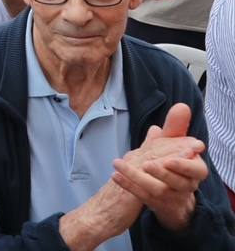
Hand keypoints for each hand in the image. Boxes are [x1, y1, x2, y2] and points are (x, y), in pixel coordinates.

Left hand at [112, 104, 207, 231]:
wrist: (174, 196)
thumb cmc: (174, 165)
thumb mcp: (175, 146)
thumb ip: (176, 128)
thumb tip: (180, 106)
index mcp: (194, 170)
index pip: (196, 170)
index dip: (184, 165)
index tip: (170, 159)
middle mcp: (187, 186)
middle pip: (177, 182)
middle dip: (162, 173)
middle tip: (147, 163)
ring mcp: (172, 197)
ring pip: (157, 190)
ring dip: (136, 177)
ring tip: (119, 164)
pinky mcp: (157, 204)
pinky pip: (142, 196)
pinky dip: (128, 185)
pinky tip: (115, 174)